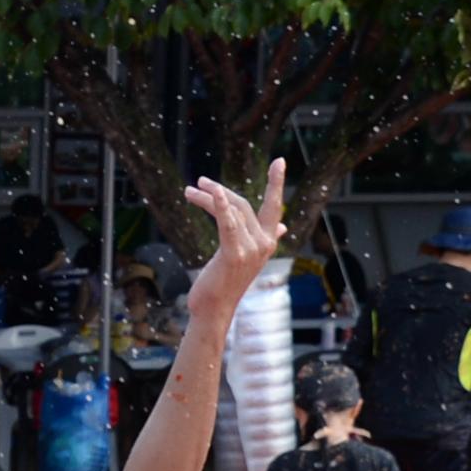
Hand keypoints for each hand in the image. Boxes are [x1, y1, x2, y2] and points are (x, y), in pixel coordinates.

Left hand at [180, 159, 287, 326]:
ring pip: (231, 211)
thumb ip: (264, 238)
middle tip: (197, 183)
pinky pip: (227, 223)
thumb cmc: (223, 283)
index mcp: (267, 242)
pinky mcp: (234, 254)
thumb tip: (281, 226)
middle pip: (242, 204)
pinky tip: (211, 194)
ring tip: (189, 190)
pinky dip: (219, 206)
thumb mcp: (245, 258)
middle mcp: (264, 244)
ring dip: (207, 197)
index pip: (274, 207)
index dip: (276, 183)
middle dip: (219, 191)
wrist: (214, 309)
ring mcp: (251, 249)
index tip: (279, 161)